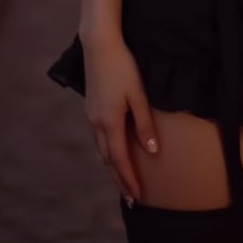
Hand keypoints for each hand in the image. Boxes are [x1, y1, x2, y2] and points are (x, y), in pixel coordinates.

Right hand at [82, 35, 158, 203]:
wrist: (99, 44)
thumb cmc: (123, 67)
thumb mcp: (139, 95)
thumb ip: (144, 124)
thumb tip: (152, 150)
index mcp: (110, 123)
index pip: (120, 160)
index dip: (128, 179)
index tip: (136, 197)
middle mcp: (97, 123)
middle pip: (108, 159)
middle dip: (119, 178)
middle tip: (129, 197)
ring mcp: (91, 115)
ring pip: (101, 148)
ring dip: (111, 165)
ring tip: (121, 178)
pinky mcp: (90, 106)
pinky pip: (98, 136)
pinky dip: (106, 149)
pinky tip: (112, 149)